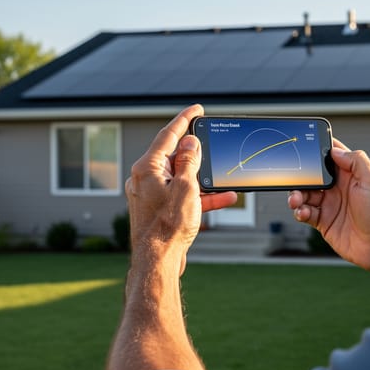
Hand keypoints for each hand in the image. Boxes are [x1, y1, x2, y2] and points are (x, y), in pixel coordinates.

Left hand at [125, 104, 236, 270]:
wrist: (158, 261)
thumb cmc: (168, 226)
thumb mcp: (186, 187)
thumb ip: (189, 161)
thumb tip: (190, 143)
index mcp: (147, 168)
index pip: (168, 135)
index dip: (185, 119)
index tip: (197, 109)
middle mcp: (145, 178)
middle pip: (175, 156)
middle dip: (197, 153)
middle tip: (212, 144)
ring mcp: (151, 194)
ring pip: (181, 177)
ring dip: (203, 178)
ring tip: (224, 178)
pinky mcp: (159, 209)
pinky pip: (182, 195)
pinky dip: (200, 195)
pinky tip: (224, 198)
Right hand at [288, 140, 369, 270]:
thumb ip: (356, 161)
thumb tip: (335, 150)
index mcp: (351, 175)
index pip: (332, 156)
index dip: (319, 150)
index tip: (304, 147)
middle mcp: (339, 188)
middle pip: (313, 176)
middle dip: (301, 176)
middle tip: (295, 180)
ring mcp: (331, 205)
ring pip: (305, 194)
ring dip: (297, 195)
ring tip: (296, 200)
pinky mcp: (324, 222)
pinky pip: (305, 213)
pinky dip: (300, 211)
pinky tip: (303, 213)